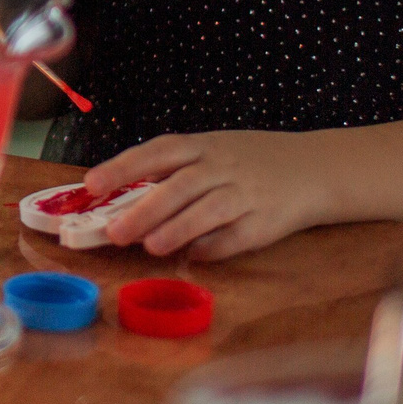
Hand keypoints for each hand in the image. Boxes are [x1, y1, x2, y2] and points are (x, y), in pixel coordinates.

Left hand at [83, 130, 325, 259]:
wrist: (312, 168)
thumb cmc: (246, 162)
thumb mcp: (209, 152)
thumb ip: (171, 174)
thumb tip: (121, 203)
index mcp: (201, 146)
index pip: (156, 152)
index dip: (123, 167)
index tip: (91, 185)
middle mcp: (222, 167)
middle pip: (180, 185)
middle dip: (145, 209)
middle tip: (115, 233)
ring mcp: (246, 193)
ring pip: (208, 210)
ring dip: (177, 229)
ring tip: (150, 247)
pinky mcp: (266, 222)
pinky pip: (236, 236)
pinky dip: (214, 247)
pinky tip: (193, 257)